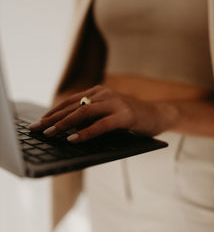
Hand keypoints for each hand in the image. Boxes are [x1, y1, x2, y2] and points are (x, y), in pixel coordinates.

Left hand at [29, 85, 177, 142]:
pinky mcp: (125, 115)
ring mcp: (116, 102)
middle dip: (52, 119)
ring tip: (49, 134)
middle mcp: (105, 93)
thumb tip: (66, 128)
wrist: (158, 115)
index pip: (70, 101)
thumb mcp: (108, 113)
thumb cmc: (130, 117)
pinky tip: (73, 139)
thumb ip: (91, 115)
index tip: (38, 123)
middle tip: (36, 129)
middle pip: (73, 106)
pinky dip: (86, 132)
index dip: (53, 112)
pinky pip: (101, 125)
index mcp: (98, 92)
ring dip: (64, 124)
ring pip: (84, 112)